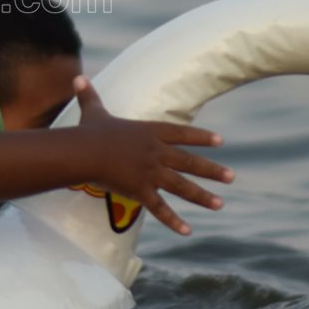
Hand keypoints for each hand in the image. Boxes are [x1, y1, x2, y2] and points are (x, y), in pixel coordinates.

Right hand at [72, 76, 232, 235]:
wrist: (83, 152)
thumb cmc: (88, 132)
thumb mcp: (93, 111)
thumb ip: (89, 95)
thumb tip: (77, 77)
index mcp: (150, 132)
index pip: (182, 134)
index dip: (201, 137)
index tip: (220, 141)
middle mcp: (156, 152)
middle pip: (190, 162)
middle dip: (212, 170)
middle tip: (231, 177)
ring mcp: (150, 173)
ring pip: (182, 186)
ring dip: (203, 196)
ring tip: (220, 204)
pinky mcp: (140, 191)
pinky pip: (160, 209)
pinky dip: (174, 221)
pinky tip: (188, 231)